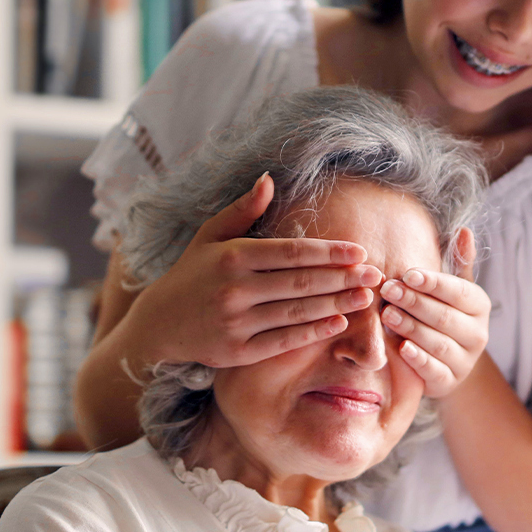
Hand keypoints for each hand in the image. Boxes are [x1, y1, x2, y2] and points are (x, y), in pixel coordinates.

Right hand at [124, 173, 382, 366]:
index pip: (291, 252)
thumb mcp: (209, 236)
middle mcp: (234, 289)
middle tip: (375, 274)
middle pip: (301, 282)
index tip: (358, 251)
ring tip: (366, 297)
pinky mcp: (237, 352)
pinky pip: (283, 341)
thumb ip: (243, 209)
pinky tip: (339, 324)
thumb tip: (270, 178)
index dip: (328, 252)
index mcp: (232, 256)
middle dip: (342, 278)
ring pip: (297, 312)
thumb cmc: (190, 274)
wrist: (157, 324)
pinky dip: (313, 333)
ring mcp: (236, 322)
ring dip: (337, 305)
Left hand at [379, 227, 490, 397]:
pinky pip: (435, 371)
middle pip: (445, 316)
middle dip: (415, 302)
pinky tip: (402, 348)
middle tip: (388, 290)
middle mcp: (478, 334)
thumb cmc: (442, 314)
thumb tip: (464, 230)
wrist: (446, 362)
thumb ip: (457, 263)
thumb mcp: (451, 290)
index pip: (459, 292)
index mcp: (479, 306)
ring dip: (412, 328)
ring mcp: (465, 361)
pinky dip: (419, 360)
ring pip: (438, 343)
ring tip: (387, 314)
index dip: (433, 283)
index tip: (407, 274)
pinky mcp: (449, 382)